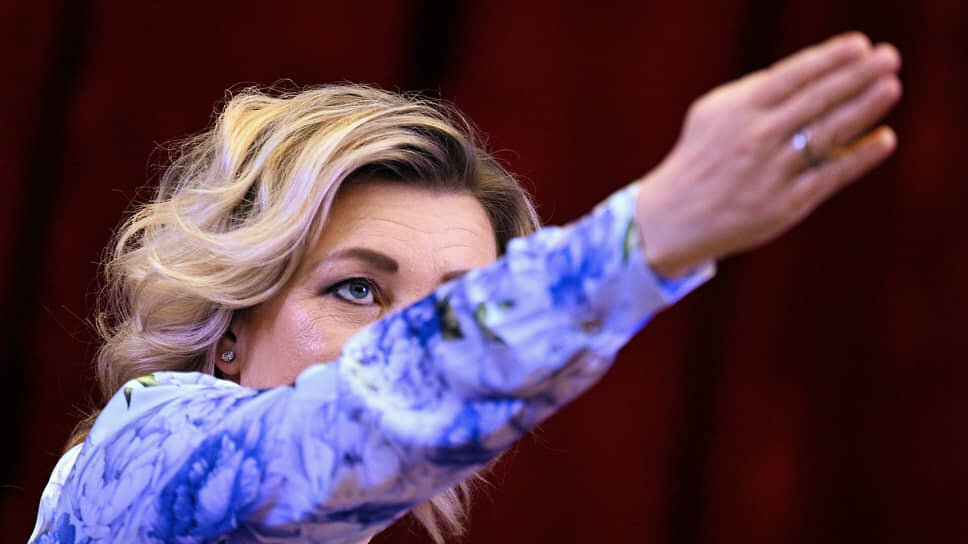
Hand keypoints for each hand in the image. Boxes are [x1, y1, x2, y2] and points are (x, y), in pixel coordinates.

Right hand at [634, 32, 900, 276]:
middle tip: (889, 57)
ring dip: (865, 108)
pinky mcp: (784, 205)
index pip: (793, 76)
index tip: (860, 45)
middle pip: (818, 100)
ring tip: (891, 87)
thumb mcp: (714, 115)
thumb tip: (810, 72)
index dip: (830, 58)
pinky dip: (859, 156)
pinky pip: (830, 176)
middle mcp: (756, 138)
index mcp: (737, 110)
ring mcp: (772, 172)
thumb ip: (755, 92)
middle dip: (858, 75)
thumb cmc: (701, 159)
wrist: (672, 219)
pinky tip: (883, 138)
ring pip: (829, 134)